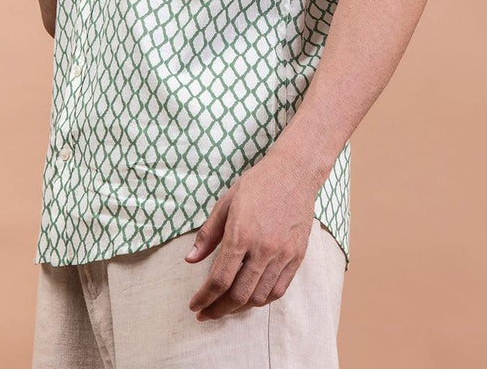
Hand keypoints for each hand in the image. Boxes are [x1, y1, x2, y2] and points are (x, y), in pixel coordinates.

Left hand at [184, 145, 319, 321]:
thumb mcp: (225, 203)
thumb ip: (208, 234)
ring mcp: (283, 254)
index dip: (204, 298)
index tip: (194, 306)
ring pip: (259, 297)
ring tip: (226, 305)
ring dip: (239, 307)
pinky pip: (279, 290)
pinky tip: (251, 297)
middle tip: (206, 313)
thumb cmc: (257, 185)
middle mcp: (263, 249)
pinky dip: (263, 299)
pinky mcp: (297, 256)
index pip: (219, 279)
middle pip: (238, 295)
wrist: (294, 173)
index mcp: (241, 234)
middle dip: (218, 310)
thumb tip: (190, 260)